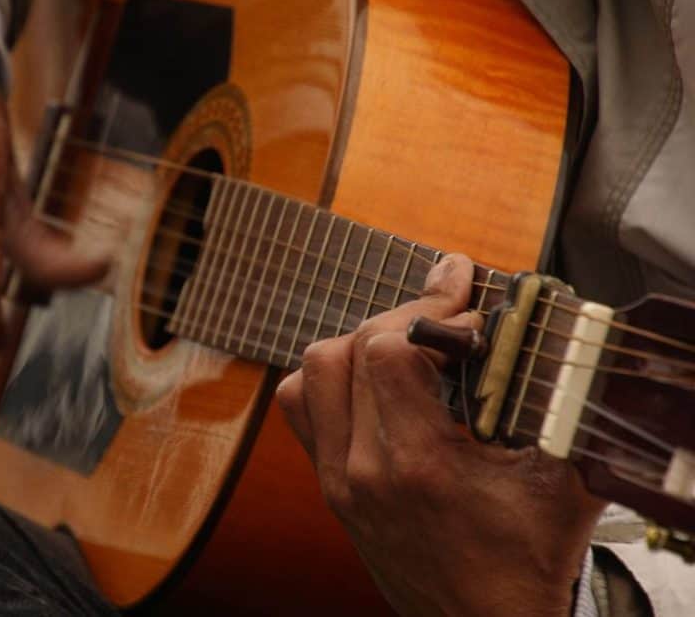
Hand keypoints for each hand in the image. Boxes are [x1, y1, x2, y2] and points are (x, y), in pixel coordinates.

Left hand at [276, 254, 604, 615]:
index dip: (430, 311)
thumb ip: (559, 406)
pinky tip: (371, 376)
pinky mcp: (328, 487)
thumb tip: (553, 332)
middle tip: (448, 307)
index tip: (468, 302)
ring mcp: (336, 479)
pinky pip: (300, 408)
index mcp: (418, 464)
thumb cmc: (526, 561)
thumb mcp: (563, 483)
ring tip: (408, 336)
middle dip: (404, 314)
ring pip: (312, 373)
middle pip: (350, 350)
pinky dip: (328, 378)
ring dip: (358, 342)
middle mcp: (362, 470)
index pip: (388, 351)